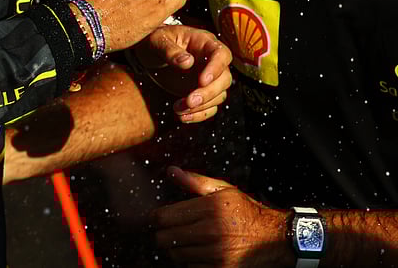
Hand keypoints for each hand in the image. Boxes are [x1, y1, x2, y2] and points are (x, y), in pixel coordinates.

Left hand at [137, 25, 232, 122]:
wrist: (150, 53)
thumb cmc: (156, 41)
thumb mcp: (158, 41)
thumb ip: (170, 51)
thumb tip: (187, 62)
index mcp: (204, 42)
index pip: (221, 54)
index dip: (216, 69)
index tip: (202, 81)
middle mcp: (211, 61)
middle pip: (224, 79)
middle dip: (208, 93)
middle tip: (189, 101)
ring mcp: (208, 78)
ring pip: (218, 95)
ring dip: (201, 106)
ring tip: (178, 109)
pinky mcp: (202, 92)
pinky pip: (209, 107)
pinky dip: (198, 115)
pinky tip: (182, 116)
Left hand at [152, 166, 291, 266]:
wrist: (277, 238)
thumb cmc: (248, 212)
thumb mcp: (224, 191)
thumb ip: (195, 181)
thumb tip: (172, 171)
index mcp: (209, 208)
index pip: (163, 217)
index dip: (154, 218)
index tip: (155, 219)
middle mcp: (211, 231)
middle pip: (164, 238)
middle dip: (162, 234)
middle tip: (168, 231)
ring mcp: (216, 253)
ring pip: (175, 255)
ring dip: (175, 249)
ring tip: (184, 242)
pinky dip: (189, 262)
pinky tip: (197, 253)